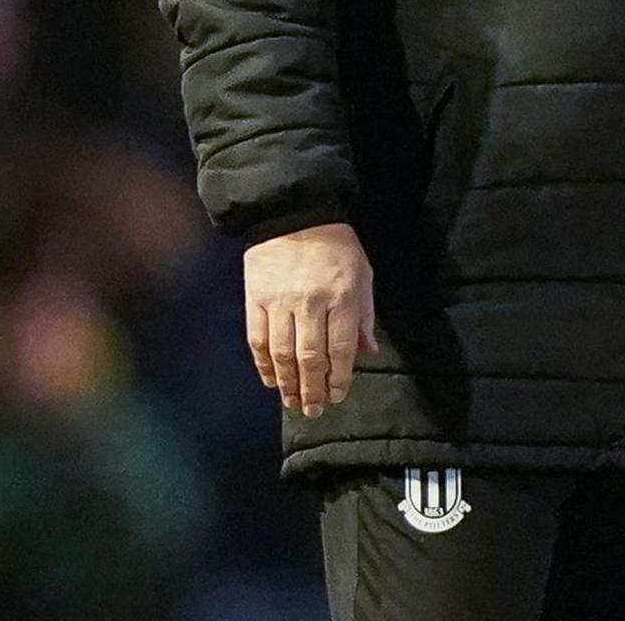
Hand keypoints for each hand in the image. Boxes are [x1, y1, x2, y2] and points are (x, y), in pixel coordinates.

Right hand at [244, 222, 377, 417]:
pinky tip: (270, 379)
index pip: (340, 350)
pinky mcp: (255, 298)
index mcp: (341, 297)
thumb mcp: (362, 274)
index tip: (337, 396)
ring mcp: (279, 302)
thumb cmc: (336, 245)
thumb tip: (368, 352)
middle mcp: (310, 303)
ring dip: (287, 384)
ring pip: (282, 354)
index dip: (339, 379)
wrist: (293, 213)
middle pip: (310, 358)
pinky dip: (263, 364)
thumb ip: (364, 314)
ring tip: (292, 403)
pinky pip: (258, 339)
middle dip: (312, 390)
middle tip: (313, 411)